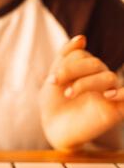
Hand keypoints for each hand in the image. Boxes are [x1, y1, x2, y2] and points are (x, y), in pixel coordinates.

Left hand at [39, 35, 123, 150]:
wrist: (54, 129)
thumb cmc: (54, 103)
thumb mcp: (54, 78)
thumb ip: (65, 57)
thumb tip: (82, 38)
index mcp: (87, 68)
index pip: (81, 55)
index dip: (65, 64)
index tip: (51, 81)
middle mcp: (100, 78)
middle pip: (94, 63)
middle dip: (71, 71)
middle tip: (54, 84)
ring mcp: (110, 93)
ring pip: (108, 77)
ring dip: (85, 83)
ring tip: (69, 94)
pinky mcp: (116, 110)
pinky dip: (122, 93)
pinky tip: (107, 96)